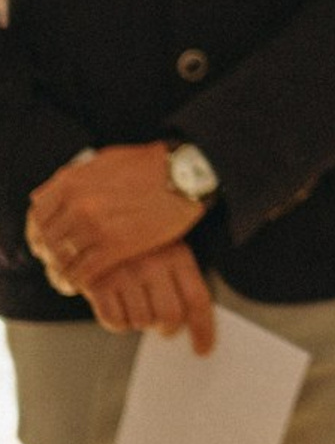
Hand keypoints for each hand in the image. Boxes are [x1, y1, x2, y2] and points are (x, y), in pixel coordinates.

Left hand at [27, 143, 204, 290]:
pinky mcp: (116, 247)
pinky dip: (77, 281)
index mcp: (73, 182)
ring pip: (62, 259)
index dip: (38, 229)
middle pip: (47, 238)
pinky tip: (81, 283)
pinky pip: (83, 272)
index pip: (38, 213)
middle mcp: (79, 205)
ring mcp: (96, 228)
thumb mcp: (106, 160)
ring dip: (62, 270)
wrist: (186, 174)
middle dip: (49, 252)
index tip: (44, 238)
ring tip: (67, 275)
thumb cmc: (151, 165)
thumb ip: (78, 177)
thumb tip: (58, 191)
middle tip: (56, 259)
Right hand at [81, 242, 215, 355]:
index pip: (197, 298)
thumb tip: (189, 323)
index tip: (202, 349)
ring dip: (140, 319)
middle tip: (162, 325)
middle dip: (168, 328)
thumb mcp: (166, 249)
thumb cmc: (137, 244)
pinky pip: (114, 322)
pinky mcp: (99, 284)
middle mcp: (153, 264)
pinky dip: (117, 321)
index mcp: (177, 254)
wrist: (93, 225)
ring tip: (135, 299)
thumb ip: (179, 280)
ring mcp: (125, 274)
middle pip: (170, 316)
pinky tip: (117, 302)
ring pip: (141, 321)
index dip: (203, 328)